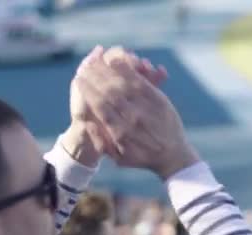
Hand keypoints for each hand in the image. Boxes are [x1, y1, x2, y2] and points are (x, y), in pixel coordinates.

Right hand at [74, 46, 198, 178]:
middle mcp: (132, 119)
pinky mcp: (158, 99)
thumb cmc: (142, 157)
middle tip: (85, 66)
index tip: (79, 80)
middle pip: (109, 93)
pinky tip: (117, 61)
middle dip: (95, 77)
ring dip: (108, 71)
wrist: (173, 155)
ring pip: (123, 84)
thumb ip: (101, 142)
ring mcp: (146, 108)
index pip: (100, 107)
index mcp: (120, 133)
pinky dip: (128, 70)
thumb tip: (87, 123)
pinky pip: (140, 81)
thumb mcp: (119, 158)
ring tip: (97, 60)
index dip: (88, 91)